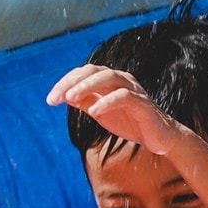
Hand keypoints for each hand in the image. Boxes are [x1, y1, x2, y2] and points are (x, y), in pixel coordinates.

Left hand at [47, 64, 175, 154]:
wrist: (157, 137)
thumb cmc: (128, 122)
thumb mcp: (99, 111)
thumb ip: (83, 101)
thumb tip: (61, 95)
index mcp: (109, 80)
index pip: (84, 73)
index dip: (65, 83)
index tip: (50, 100)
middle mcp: (121, 79)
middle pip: (94, 71)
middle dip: (73, 82)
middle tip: (57, 98)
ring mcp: (133, 89)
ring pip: (109, 78)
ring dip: (87, 86)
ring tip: (71, 99)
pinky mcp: (142, 103)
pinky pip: (124, 97)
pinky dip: (107, 102)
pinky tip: (93, 112)